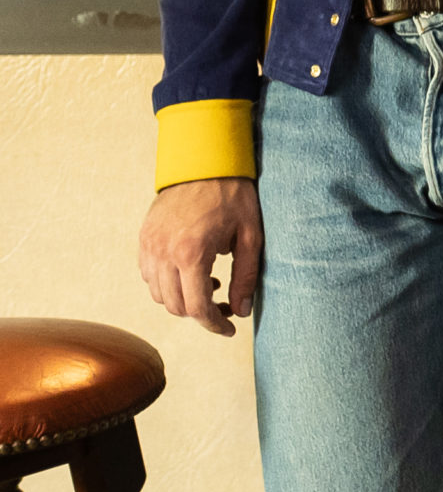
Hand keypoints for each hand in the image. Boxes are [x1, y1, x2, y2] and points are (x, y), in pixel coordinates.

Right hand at [137, 178, 262, 335]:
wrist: (204, 163)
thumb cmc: (233, 196)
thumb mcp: (250, 236)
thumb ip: (246, 276)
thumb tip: (241, 311)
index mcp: (191, 253)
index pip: (197, 308)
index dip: (214, 324)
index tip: (230, 328)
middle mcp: (163, 253)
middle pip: (175, 306)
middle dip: (200, 314)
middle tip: (225, 305)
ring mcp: (149, 246)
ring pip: (158, 294)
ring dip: (182, 299)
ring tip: (210, 284)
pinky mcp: (143, 239)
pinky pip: (149, 276)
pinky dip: (167, 284)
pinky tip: (191, 271)